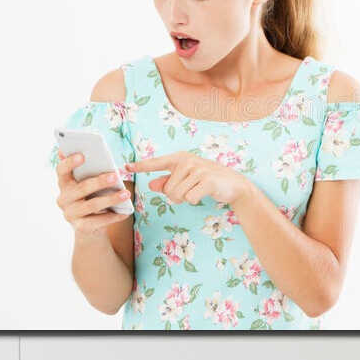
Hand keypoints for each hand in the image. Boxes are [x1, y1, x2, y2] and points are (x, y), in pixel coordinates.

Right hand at [53, 151, 131, 237]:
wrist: (89, 228)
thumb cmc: (91, 198)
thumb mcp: (88, 185)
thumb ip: (91, 173)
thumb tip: (110, 166)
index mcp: (64, 183)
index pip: (61, 170)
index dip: (69, 162)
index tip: (82, 155)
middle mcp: (63, 199)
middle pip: (81, 188)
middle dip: (99, 182)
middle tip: (115, 176)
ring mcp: (70, 214)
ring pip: (92, 205)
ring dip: (111, 199)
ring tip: (126, 194)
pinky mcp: (80, 227)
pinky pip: (99, 221)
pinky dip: (113, 216)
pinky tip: (125, 211)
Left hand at [128, 153, 253, 207]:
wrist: (234, 184)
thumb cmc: (207, 181)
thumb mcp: (187, 179)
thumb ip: (169, 181)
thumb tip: (152, 186)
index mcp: (179, 158)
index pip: (156, 162)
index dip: (141, 166)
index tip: (126, 167)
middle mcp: (187, 161)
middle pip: (167, 189)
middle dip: (176, 196)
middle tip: (190, 191)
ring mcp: (197, 169)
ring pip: (177, 194)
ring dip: (185, 199)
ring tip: (197, 191)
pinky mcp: (206, 180)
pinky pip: (189, 198)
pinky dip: (195, 200)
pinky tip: (204, 194)